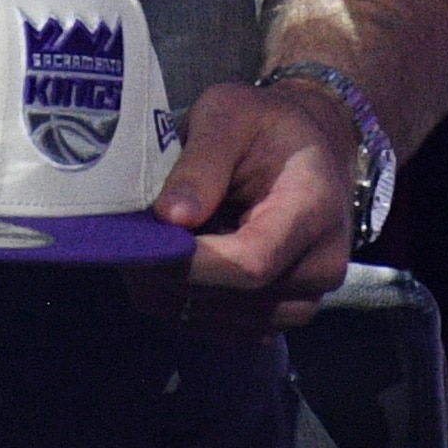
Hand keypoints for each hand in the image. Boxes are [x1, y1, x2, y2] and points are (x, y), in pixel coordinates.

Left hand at [146, 78, 361, 338]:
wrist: (314, 150)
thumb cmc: (266, 125)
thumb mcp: (229, 115)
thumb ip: (202, 163)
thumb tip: (170, 218)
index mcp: (312, 210)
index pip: (250, 264)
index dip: (189, 266)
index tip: (140, 245)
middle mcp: (321, 265)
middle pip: (232, 300)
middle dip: (168, 277)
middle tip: (126, 241)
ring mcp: (306, 298)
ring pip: (221, 324)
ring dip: (173, 295)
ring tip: (149, 249)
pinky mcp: (285, 315)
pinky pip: (225, 332)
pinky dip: (187, 307)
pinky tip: (171, 269)